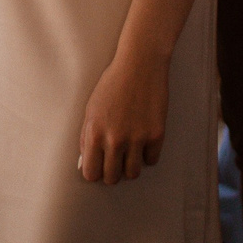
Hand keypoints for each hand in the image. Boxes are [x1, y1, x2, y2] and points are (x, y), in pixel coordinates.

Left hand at [78, 52, 168, 184]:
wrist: (140, 65)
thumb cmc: (112, 84)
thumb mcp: (91, 109)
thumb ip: (86, 137)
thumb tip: (86, 163)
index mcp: (94, 133)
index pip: (91, 174)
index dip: (95, 171)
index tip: (99, 166)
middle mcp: (115, 140)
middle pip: (112, 178)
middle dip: (112, 172)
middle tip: (115, 160)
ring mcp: (137, 138)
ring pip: (133, 174)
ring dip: (130, 166)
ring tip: (130, 152)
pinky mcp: (156, 134)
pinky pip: (151, 160)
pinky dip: (147, 154)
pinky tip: (143, 141)